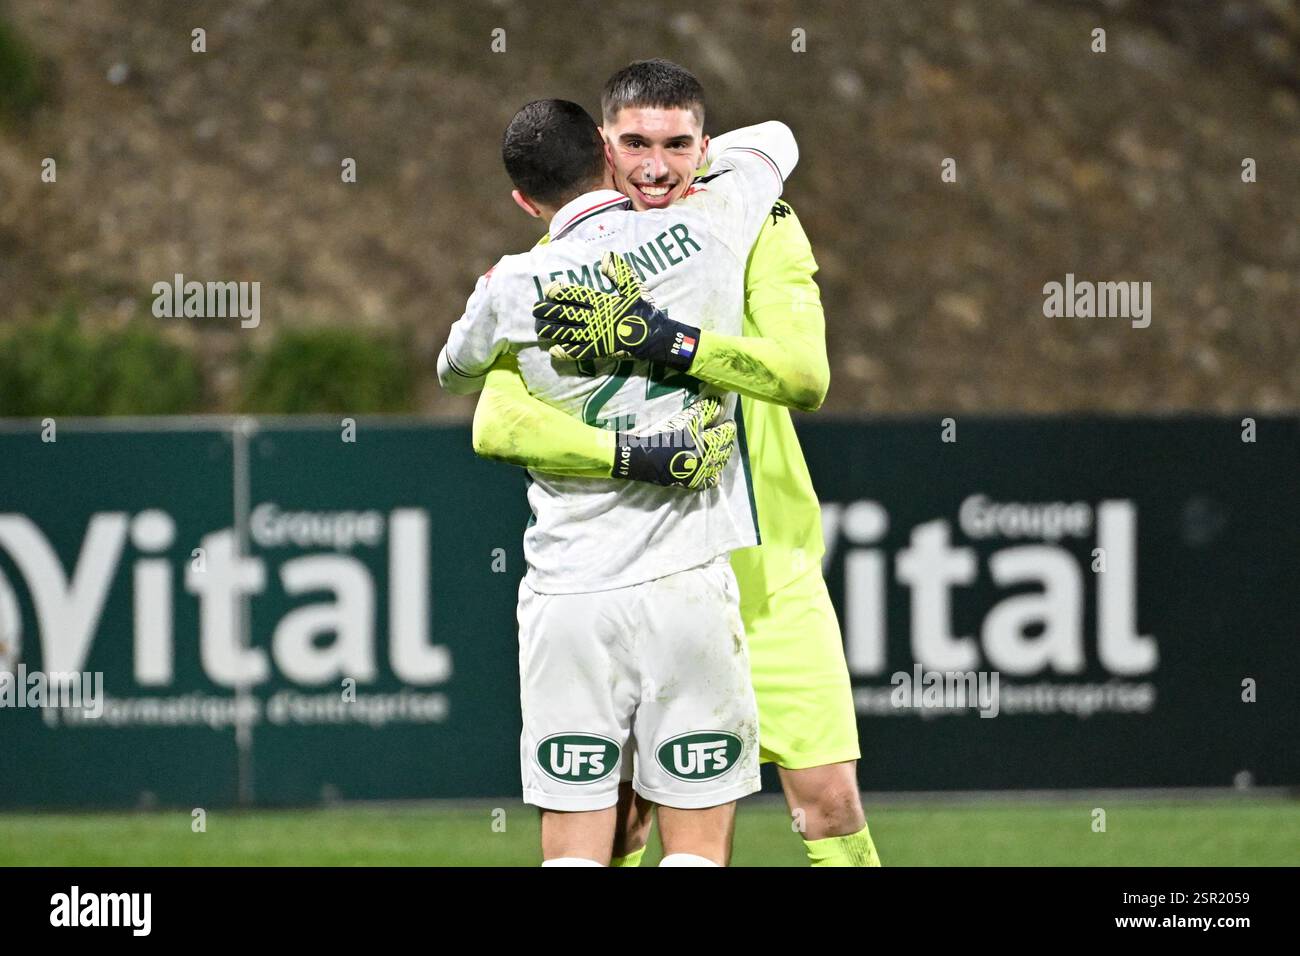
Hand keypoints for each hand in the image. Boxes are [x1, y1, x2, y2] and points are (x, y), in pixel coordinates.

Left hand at [533, 250, 701, 370]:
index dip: (561, 292)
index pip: (576, 295)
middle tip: (535, 310)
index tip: (548, 290)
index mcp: (602, 302)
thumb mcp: (634, 289)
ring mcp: (597, 336)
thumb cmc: (644, 312)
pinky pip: (580, 352)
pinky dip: (566, 352)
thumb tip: (605, 256)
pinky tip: (554, 351)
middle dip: (549, 312)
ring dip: (553, 331)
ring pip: (569, 333)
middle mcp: (596, 318)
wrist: (656, 337)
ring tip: (539, 329)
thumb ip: (619, 273)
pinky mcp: (600, 351)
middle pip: (567, 314)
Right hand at [614, 397, 734, 489]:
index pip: (726, 434)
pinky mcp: (692, 483)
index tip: (729, 422)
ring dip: (722, 457)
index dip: (729, 427)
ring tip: (721, 451)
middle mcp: (710, 460)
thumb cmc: (667, 436)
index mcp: (710, 443)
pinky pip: (708, 482)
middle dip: (727, 442)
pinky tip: (715, 475)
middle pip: (725, 450)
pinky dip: (713, 477)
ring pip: (719, 466)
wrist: (648, 458)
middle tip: (725, 435)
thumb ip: (704, 412)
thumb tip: (719, 406)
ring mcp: (702, 473)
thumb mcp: (686, 419)